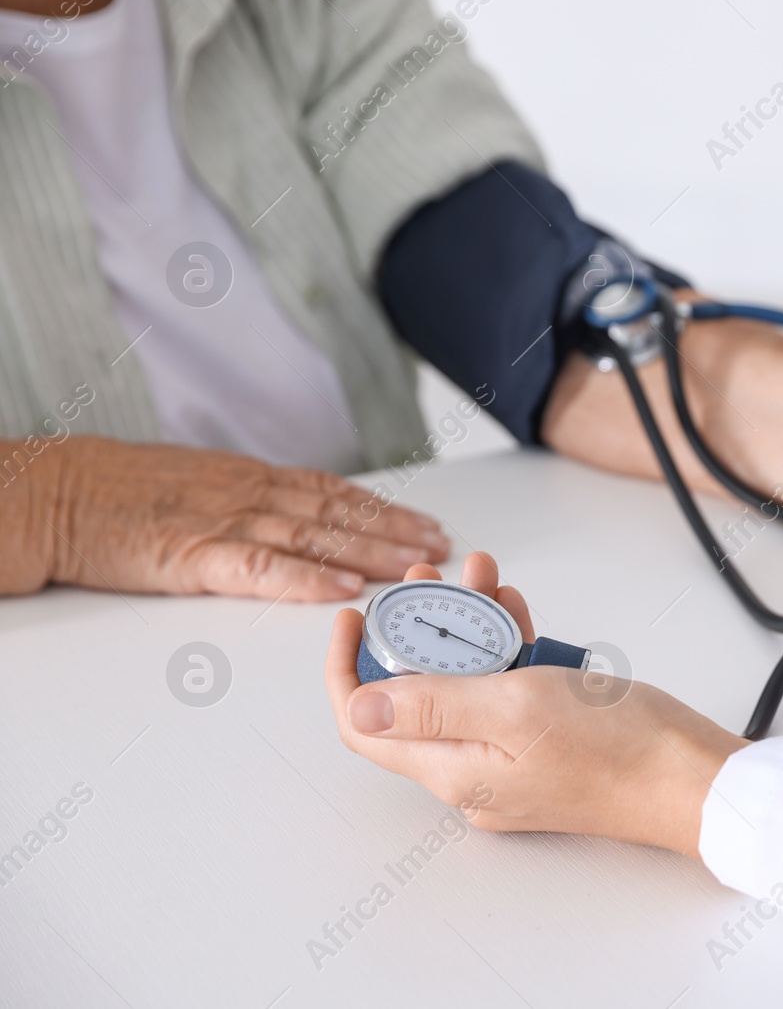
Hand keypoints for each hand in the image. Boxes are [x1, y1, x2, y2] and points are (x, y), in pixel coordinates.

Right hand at [32, 436, 448, 599]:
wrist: (55, 495)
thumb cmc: (116, 493)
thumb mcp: (195, 484)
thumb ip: (244, 499)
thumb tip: (286, 515)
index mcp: (250, 479)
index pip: (335, 493)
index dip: (385, 509)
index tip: (425, 523)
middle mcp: (249, 495)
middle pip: (338, 514)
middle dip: (396, 532)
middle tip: (441, 549)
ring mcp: (225, 524)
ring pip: (314, 538)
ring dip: (370, 554)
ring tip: (415, 569)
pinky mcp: (196, 556)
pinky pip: (262, 569)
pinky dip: (306, 579)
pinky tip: (342, 589)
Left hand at [326, 552, 743, 855]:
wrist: (694, 780)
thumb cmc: (620, 751)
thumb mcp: (518, 709)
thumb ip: (435, 706)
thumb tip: (360, 705)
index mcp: (454, 769)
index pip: (366, 724)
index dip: (350, 668)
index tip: (357, 616)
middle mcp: (473, 771)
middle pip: (414, 697)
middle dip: (414, 630)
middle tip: (425, 581)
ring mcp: (511, 759)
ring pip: (465, 684)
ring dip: (465, 627)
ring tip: (479, 576)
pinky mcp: (547, 743)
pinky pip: (507, 691)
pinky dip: (506, 646)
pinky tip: (516, 609)